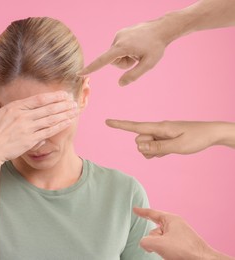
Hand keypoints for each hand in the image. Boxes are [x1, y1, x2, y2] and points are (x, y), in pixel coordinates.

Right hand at [0, 89, 78, 164]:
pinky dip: (60, 126)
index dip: (54, 96)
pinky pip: (48, 131)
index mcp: (14, 107)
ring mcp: (27, 128)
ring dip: (65, 114)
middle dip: (63, 104)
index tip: (64, 94)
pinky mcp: (30, 139)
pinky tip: (68, 122)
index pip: (39, 99)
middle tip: (74, 101)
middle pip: (48, 108)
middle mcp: (22, 115)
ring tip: (75, 110)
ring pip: (50, 119)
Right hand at [78, 19, 171, 85]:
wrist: (162, 28)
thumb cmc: (156, 47)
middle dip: (123, 63)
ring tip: (138, 51)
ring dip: (125, 57)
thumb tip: (120, 84)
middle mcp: (117, 39)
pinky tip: (137, 45)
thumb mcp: (148, 64)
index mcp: (122, 47)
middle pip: (113, 61)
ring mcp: (118, 35)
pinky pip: (119, 48)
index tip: (79, 73)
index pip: (103, 60)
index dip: (91, 68)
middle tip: (137, 58)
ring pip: (116, 55)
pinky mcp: (120, 33)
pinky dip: (126, 51)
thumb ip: (133, 75)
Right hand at [106, 119, 227, 157]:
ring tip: (168, 150)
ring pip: (145, 146)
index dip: (120, 125)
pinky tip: (168, 151)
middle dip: (146, 148)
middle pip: (140, 140)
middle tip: (165, 148)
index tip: (107, 121)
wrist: (211, 133)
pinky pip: (153, 148)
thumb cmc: (196, 138)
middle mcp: (157, 129)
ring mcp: (160, 134)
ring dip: (152, 151)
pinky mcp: (164, 139)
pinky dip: (156, 152)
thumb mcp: (178, 146)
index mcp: (159, 127)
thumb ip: (157, 147)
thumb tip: (139, 147)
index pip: (135, 126)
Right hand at [133, 208, 231, 259]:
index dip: (141, 212)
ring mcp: (179, 236)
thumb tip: (145, 244)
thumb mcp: (158, 243)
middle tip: (161, 247)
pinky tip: (171, 256)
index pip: (152, 213)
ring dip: (160, 247)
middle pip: (154, 231)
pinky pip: (167, 246)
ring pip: (160, 240)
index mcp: (171, 219)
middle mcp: (175, 226)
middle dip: (153, 240)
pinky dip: (165, 251)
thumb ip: (145, 241)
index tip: (135, 209)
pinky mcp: (182, 246)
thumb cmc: (185, 250)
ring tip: (170, 254)